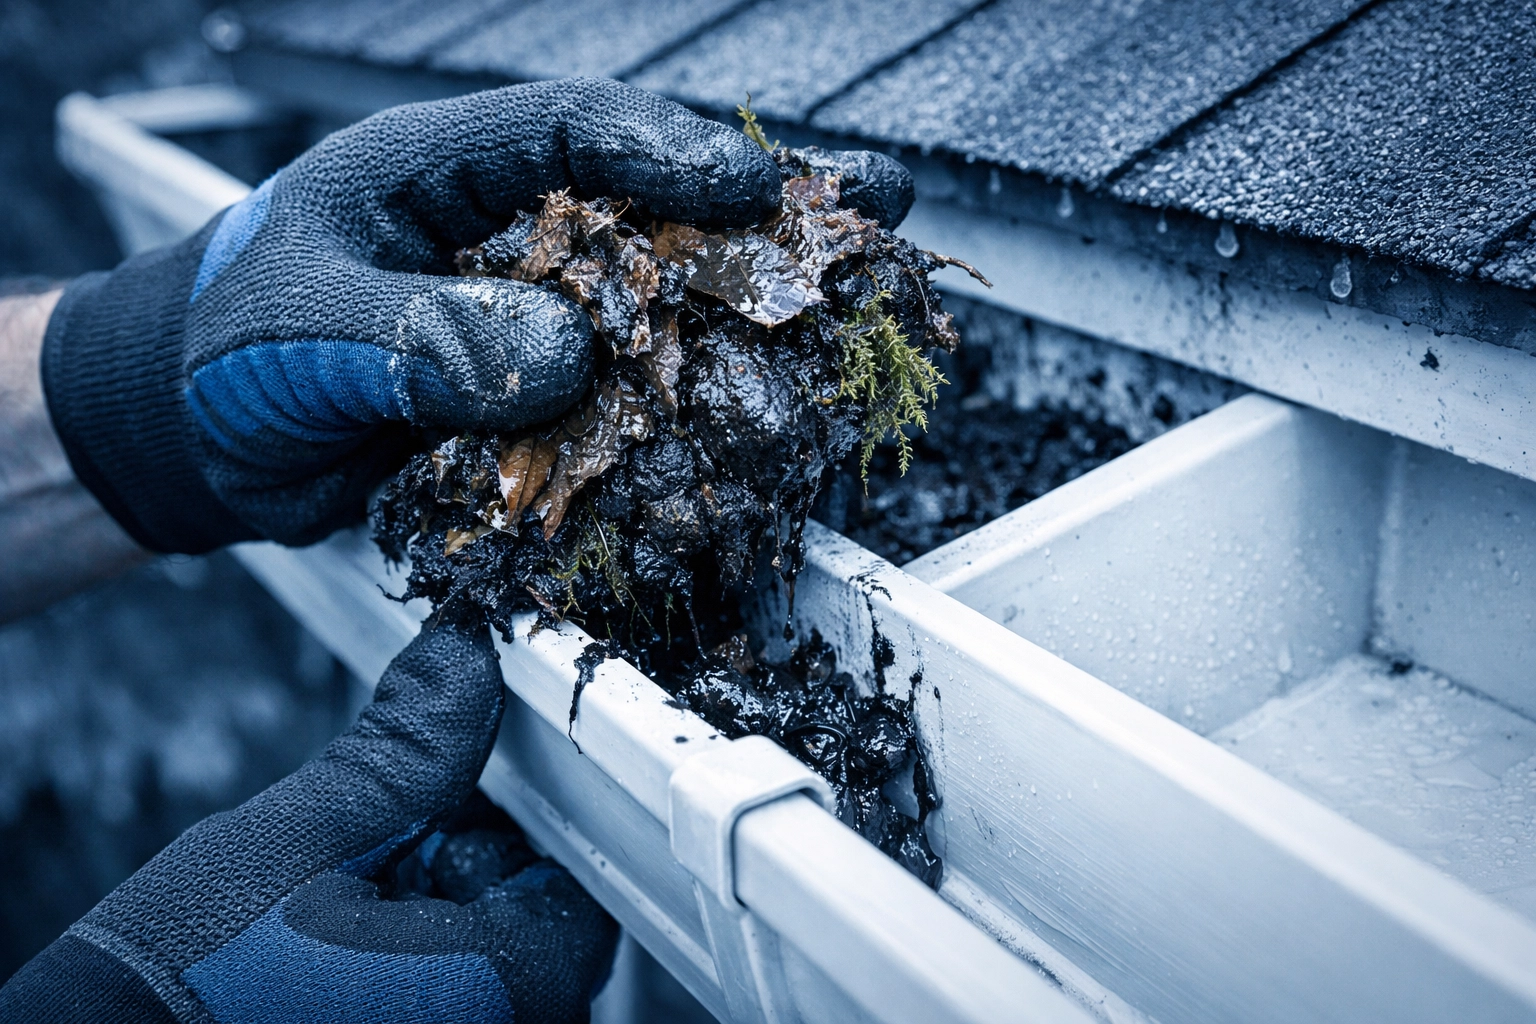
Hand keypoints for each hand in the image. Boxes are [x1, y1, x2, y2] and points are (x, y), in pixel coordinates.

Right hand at [0, 619, 617, 1022]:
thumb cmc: (185, 980)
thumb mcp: (302, 836)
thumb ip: (405, 749)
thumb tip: (465, 660)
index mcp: (503, 984)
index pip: (574, 884)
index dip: (516, 820)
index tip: (453, 790)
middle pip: (530, 919)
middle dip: (461, 862)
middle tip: (378, 850)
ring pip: (482, 954)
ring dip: (427, 904)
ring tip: (339, 902)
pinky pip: (444, 984)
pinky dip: (406, 947)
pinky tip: (332, 940)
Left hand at [41, 78, 784, 550]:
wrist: (200, 443)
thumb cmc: (222, 353)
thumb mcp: (299, 330)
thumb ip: (420, 338)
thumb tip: (564, 359)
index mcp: (437, 168)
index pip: (572, 130)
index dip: (669, 152)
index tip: (752, 188)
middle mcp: (504, 233)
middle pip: (652, 206)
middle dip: (761, 209)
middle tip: (874, 205)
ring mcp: (527, 315)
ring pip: (656, 303)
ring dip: (751, 309)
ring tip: (852, 308)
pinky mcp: (533, 397)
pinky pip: (625, 397)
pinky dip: (690, 406)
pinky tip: (760, 410)